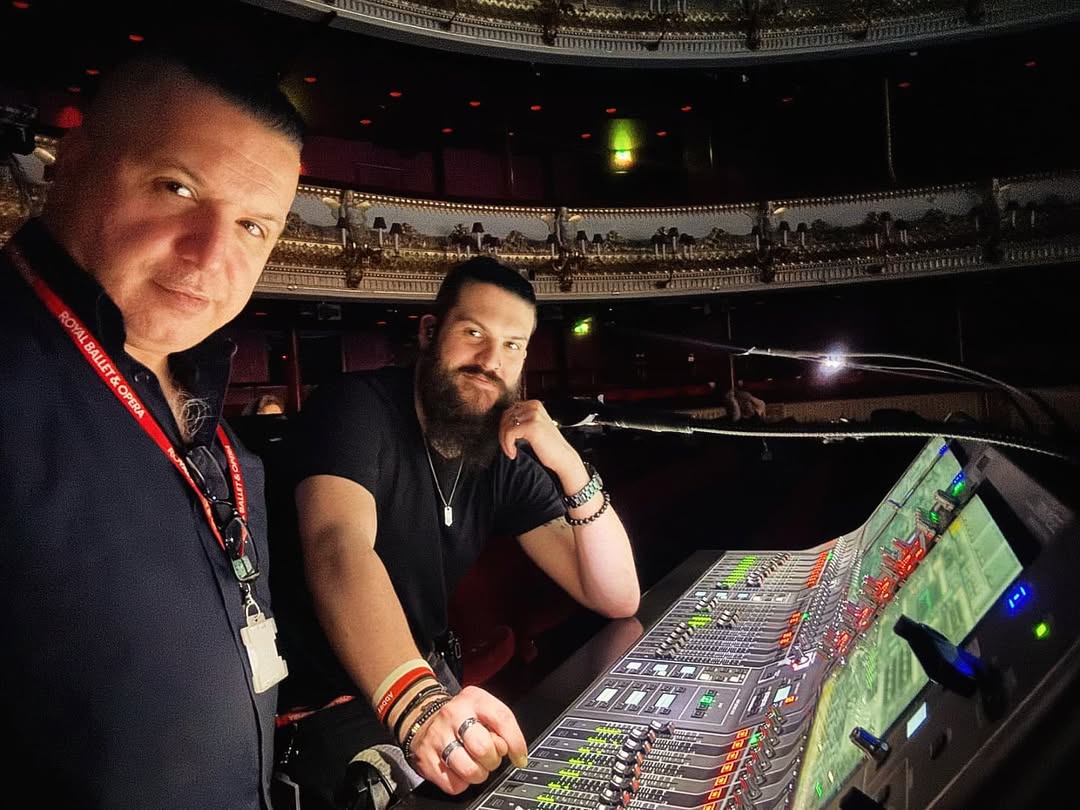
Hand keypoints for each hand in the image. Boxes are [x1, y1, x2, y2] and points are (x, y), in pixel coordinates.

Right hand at [408, 686, 527, 794]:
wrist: (425, 717)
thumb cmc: (462, 717)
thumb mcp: (483, 709)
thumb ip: (500, 726)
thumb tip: (513, 752)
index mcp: (473, 699)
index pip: (502, 719)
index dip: (515, 742)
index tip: (519, 757)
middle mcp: (453, 715)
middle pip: (483, 749)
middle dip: (492, 760)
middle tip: (489, 758)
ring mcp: (437, 737)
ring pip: (469, 770)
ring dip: (478, 774)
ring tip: (475, 765)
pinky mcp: (425, 758)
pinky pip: (453, 784)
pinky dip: (461, 783)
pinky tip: (459, 769)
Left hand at [500, 400, 576, 471]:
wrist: (563, 457)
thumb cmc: (549, 446)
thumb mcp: (534, 426)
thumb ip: (521, 420)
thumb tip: (502, 422)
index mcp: (534, 404)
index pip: (509, 412)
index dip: (504, 428)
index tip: (507, 441)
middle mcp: (534, 406)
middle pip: (505, 418)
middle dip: (503, 435)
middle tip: (508, 447)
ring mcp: (533, 415)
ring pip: (505, 426)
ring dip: (504, 442)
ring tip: (511, 451)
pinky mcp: (531, 426)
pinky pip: (509, 434)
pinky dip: (507, 446)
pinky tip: (514, 453)